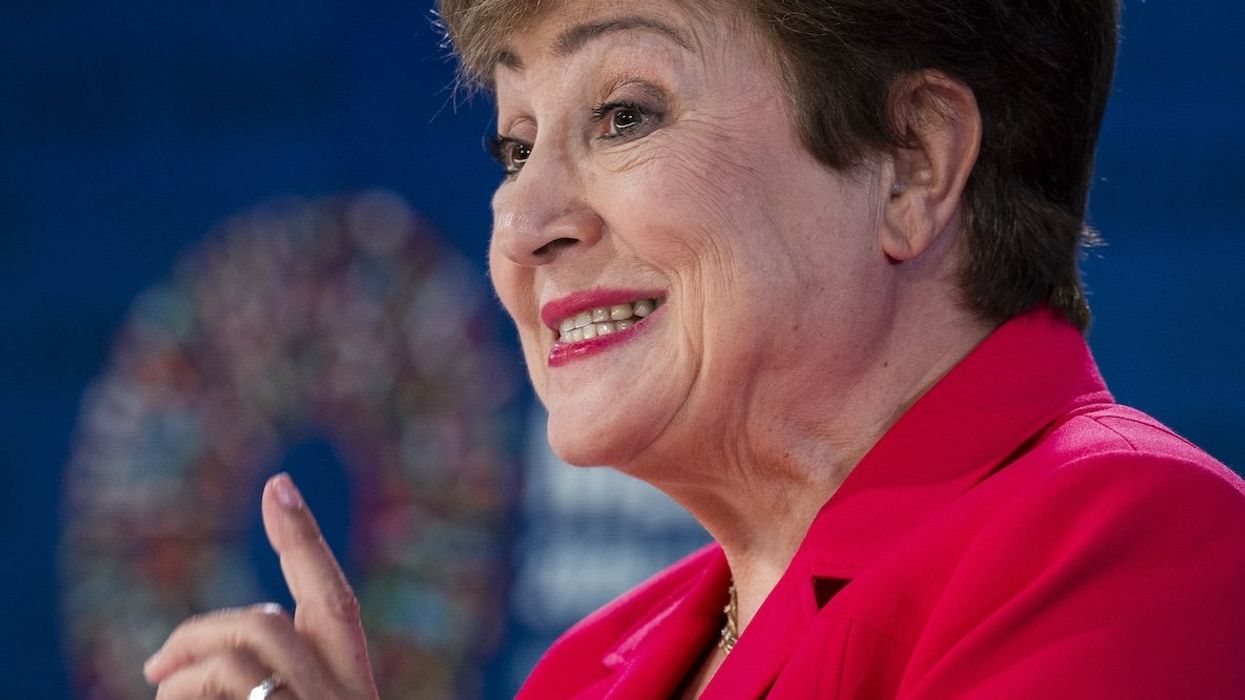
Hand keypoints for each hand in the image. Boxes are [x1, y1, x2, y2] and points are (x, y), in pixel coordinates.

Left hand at [144, 473, 379, 699]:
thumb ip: (256, 687)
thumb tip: (181, 665)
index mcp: (348, 693)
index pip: (333, 606)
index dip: (305, 543)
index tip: (279, 484)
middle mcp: (346, 697)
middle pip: (276, 620)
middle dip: (206, 629)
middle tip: (155, 666)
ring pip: (257, 634)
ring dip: (189, 662)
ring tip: (159, 690)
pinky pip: (229, 673)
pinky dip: (184, 685)